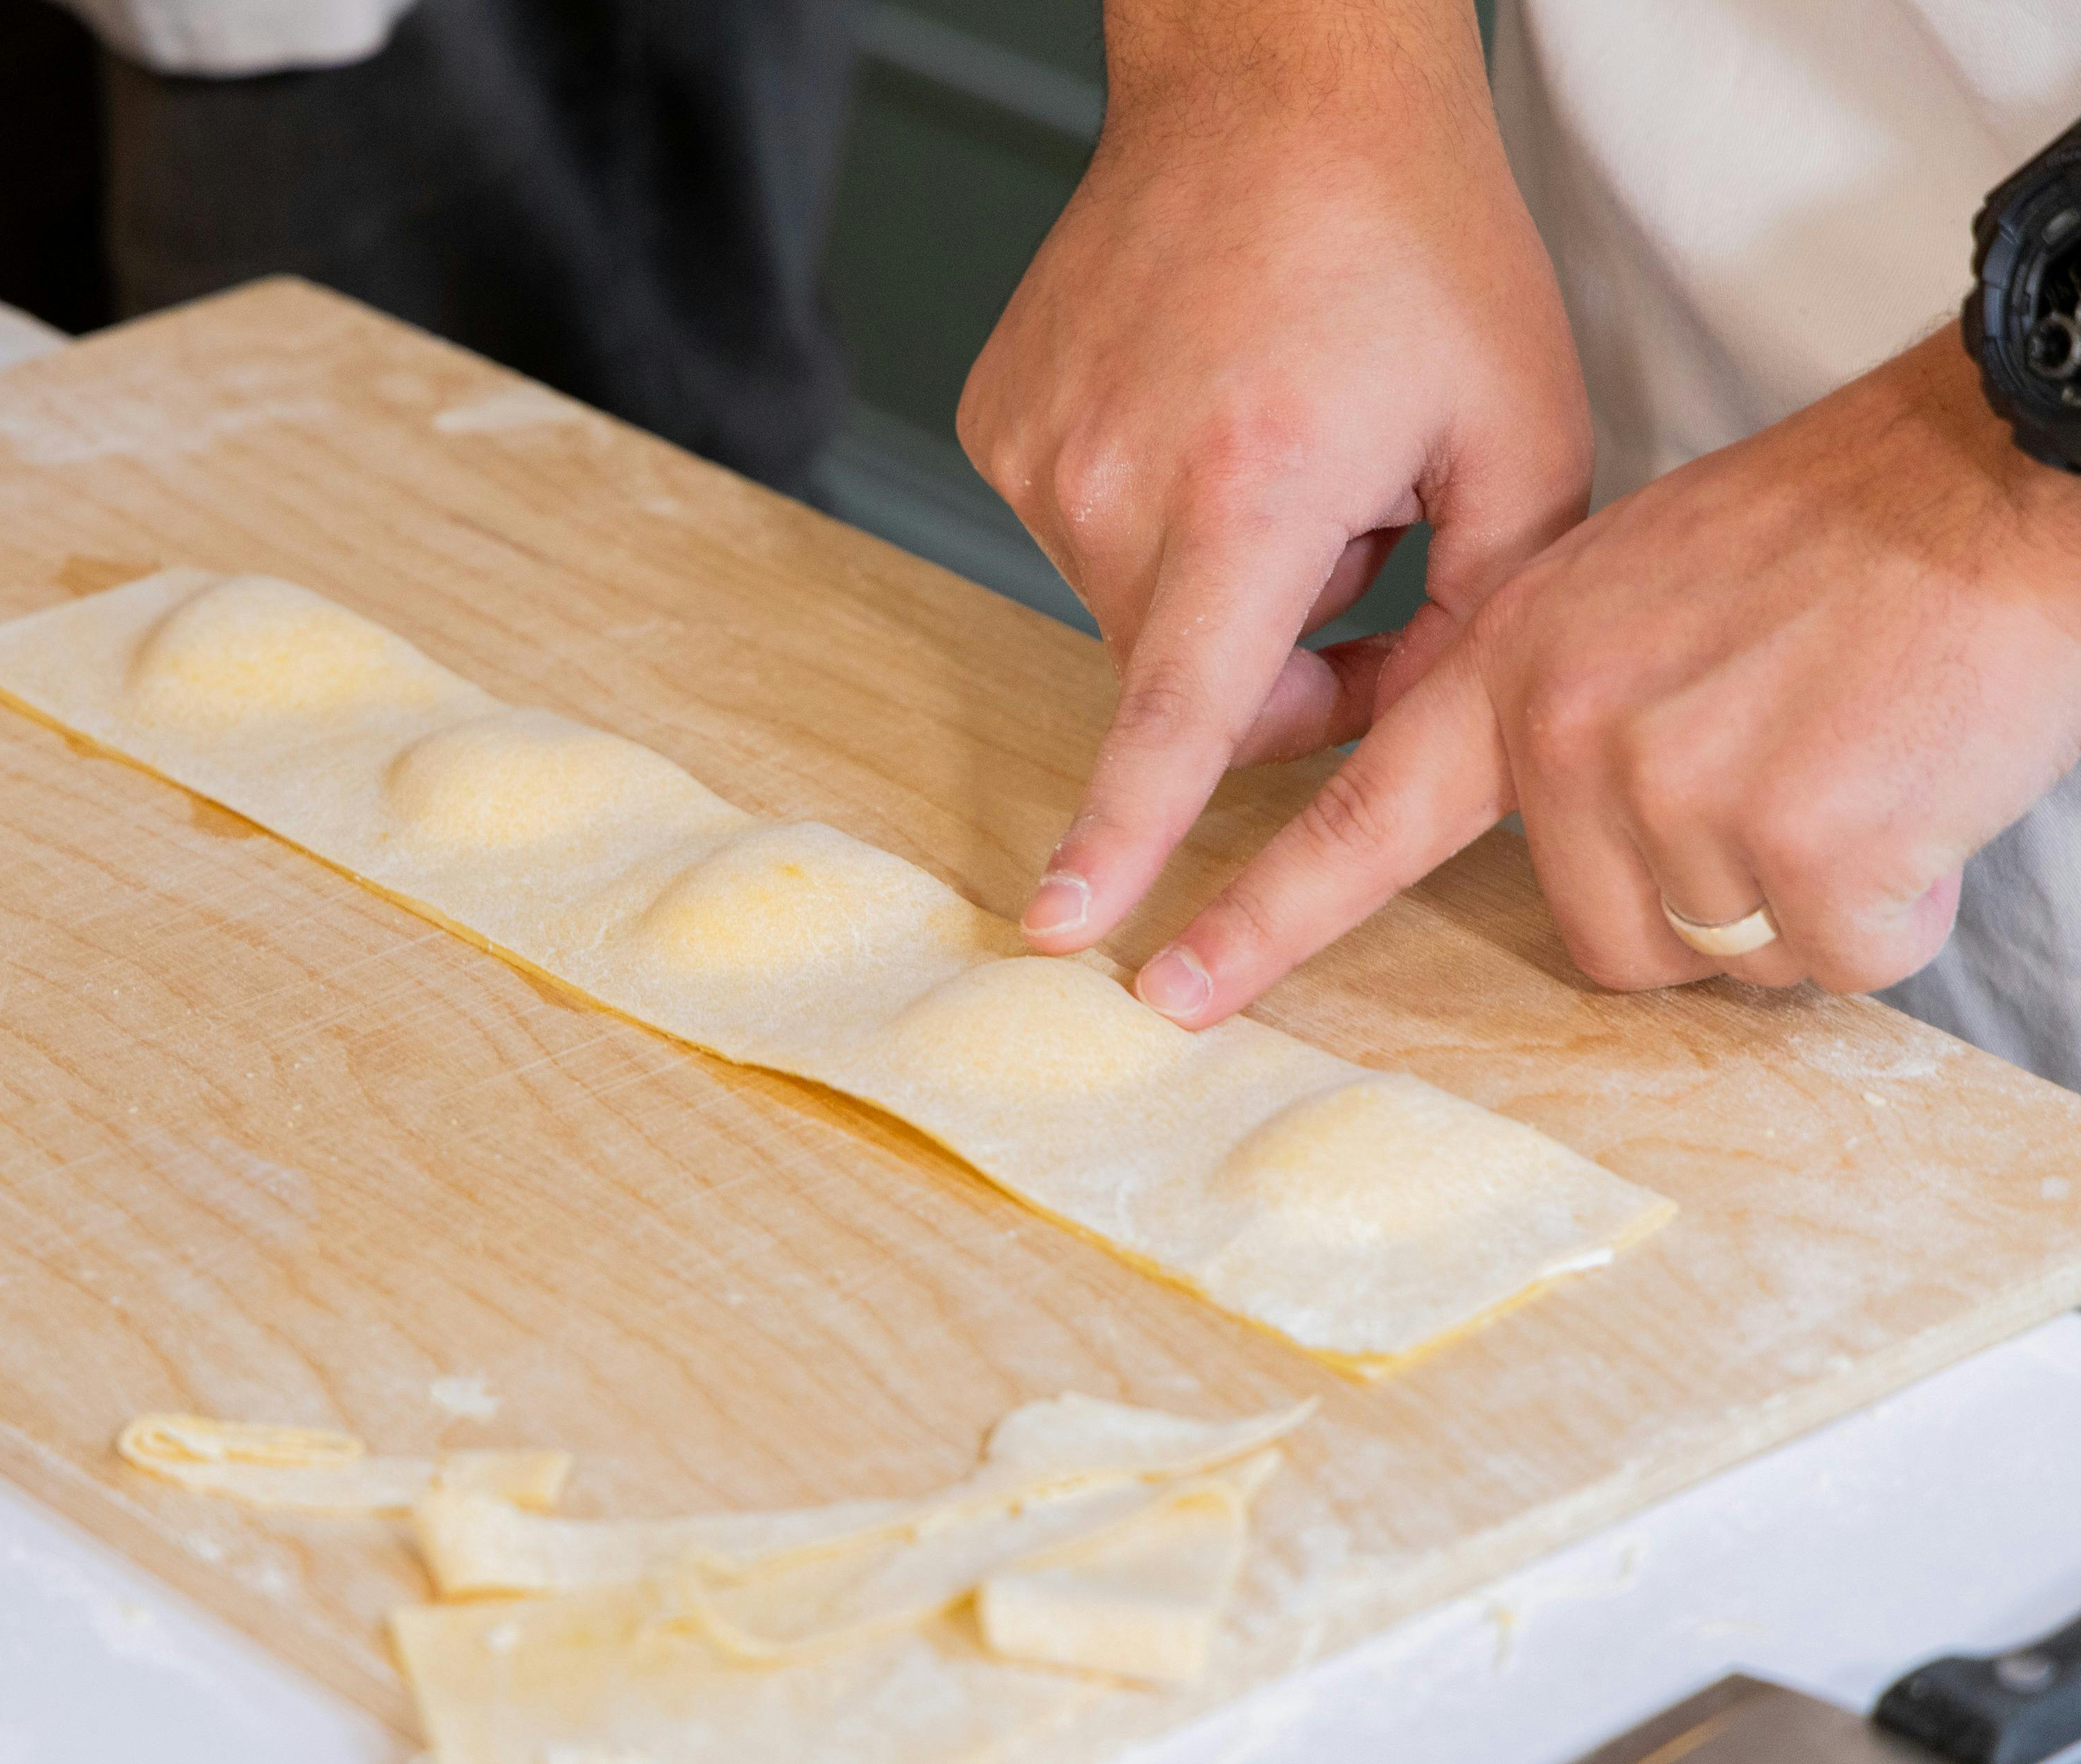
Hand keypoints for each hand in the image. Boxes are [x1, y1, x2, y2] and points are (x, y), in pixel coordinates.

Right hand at [960, 0, 1591, 955]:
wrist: (1275, 80)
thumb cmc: (1413, 237)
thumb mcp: (1523, 431)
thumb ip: (1486, 615)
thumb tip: (1407, 737)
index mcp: (1255, 483)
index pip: (1179, 711)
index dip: (1125, 832)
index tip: (1063, 923)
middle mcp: (1116, 475)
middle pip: (1184, 676)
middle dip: (1278, 659)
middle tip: (1360, 541)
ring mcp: (1038, 448)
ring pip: (1131, 610)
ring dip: (1215, 576)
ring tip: (1280, 438)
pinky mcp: (998, 424)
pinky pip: (1080, 536)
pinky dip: (1152, 512)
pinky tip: (1206, 407)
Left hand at [1135, 325, 2080, 1023]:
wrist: (1992, 476)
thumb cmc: (1836, 535)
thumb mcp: (1634, 587)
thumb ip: (1563, 701)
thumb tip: (1566, 827)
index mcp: (1517, 667)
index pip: (1360, 818)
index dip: (1262, 920)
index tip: (1169, 990)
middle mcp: (1572, 732)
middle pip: (1605, 938)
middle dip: (1702, 901)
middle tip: (1788, 772)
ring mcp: (1680, 787)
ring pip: (1723, 955)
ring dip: (1802, 902)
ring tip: (1853, 764)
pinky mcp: (1806, 841)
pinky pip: (1837, 956)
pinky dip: (1892, 907)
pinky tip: (1914, 793)